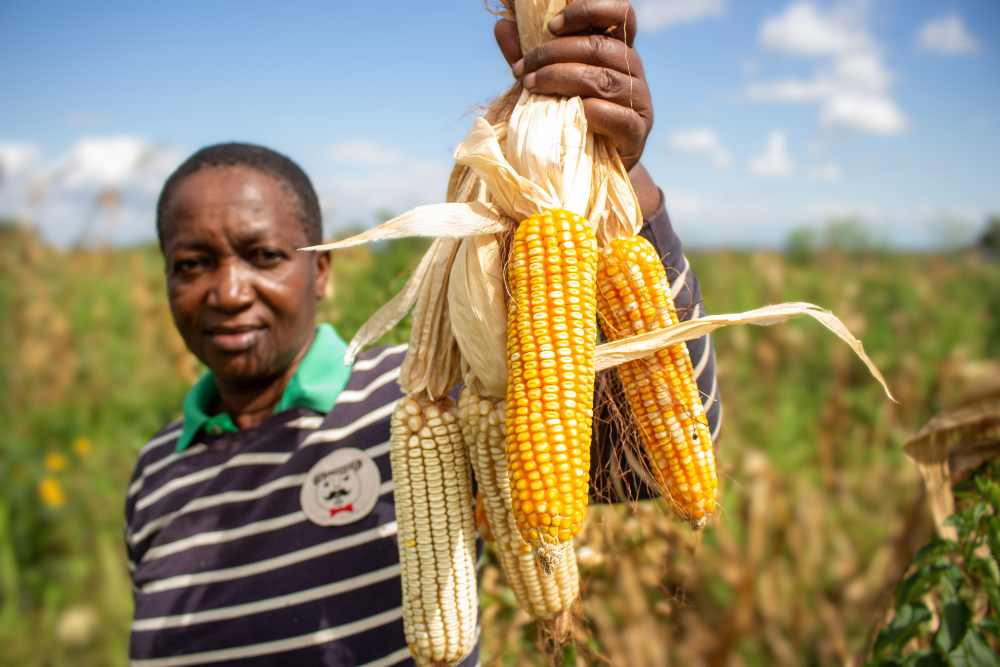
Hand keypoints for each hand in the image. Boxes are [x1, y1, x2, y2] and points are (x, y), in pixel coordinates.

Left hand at [495, 0, 652, 170]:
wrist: (590, 166)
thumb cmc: (570, 116)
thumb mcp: (550, 82)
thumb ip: (531, 56)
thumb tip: (502, 26)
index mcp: (616, 49)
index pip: (619, 13)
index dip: (588, 10)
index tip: (550, 26)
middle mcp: (632, 69)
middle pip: (599, 46)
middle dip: (553, 53)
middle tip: (522, 68)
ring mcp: (638, 100)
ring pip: (602, 79)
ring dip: (560, 78)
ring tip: (530, 86)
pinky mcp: (637, 131)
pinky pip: (616, 115)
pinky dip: (590, 111)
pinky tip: (568, 112)